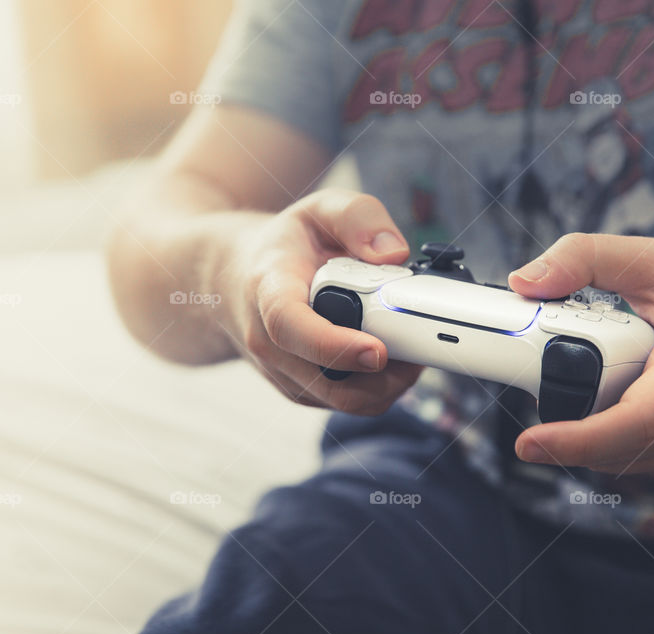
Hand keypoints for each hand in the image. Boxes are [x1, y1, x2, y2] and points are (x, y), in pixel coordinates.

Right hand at [224, 189, 422, 414]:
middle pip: (330, 381)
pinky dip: (379, 386)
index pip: (290, 327)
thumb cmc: (285, 246)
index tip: (377, 350)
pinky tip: (392, 353)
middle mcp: (268, 342)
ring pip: (346, 400)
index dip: (335, 345)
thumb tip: (395, 254)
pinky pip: (347, 403)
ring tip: (409, 343)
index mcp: (269, 291)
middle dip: (386, 371)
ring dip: (389, 382)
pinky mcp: (300, 391)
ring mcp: (282, 373)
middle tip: (419, 338)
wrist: (235, 278)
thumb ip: (358, 216)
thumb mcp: (318, 209)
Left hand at [508, 233, 653, 477]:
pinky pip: (641, 461)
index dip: (574, 439)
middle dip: (567, 424)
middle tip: (545, 378)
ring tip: (588, 378)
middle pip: (615, 447)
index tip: (527, 442)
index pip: (631, 425)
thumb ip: (584, 258)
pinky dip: (615, 438)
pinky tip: (616, 397)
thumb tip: (525, 281)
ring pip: (623, 461)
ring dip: (589, 433)